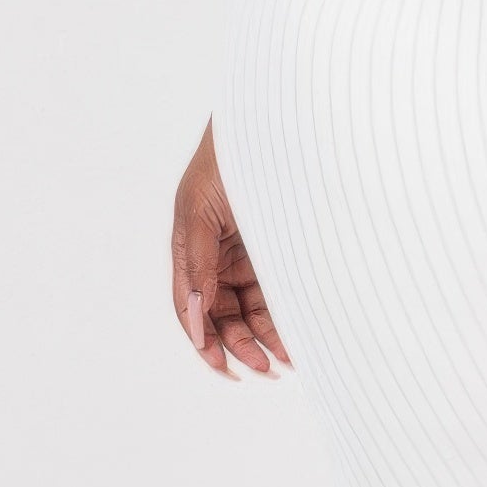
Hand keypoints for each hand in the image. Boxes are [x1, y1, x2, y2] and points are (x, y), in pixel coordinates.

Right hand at [171, 119, 291, 378]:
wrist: (272, 118)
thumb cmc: (229, 153)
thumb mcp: (202, 207)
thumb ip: (197, 262)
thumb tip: (196, 318)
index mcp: (189, 243)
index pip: (191, 305)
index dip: (204, 339)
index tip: (224, 367)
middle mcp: (215, 252)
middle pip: (221, 313)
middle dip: (240, 344)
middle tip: (265, 369)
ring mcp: (245, 249)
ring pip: (249, 307)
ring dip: (264, 336)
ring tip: (286, 360)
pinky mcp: (272, 245)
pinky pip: (273, 289)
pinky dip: (282, 314)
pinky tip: (296, 334)